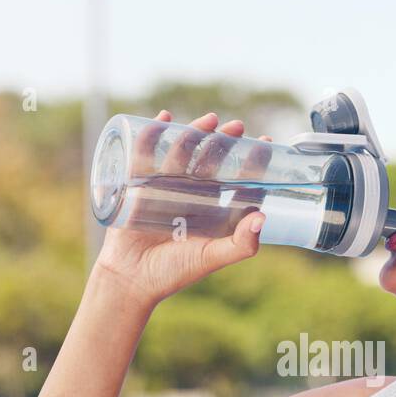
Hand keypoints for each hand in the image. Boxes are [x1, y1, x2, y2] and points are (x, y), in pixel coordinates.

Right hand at [94, 110, 273, 305]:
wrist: (130, 279)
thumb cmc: (174, 272)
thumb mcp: (211, 257)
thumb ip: (241, 244)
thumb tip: (262, 216)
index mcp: (212, 211)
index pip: (236, 180)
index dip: (252, 162)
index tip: (265, 141)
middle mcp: (191, 196)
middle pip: (210, 160)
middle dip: (225, 141)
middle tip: (237, 126)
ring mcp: (165, 188)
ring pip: (182, 152)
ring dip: (195, 132)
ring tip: (210, 119)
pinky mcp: (139, 185)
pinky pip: (146, 154)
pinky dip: (153, 134)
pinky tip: (164, 118)